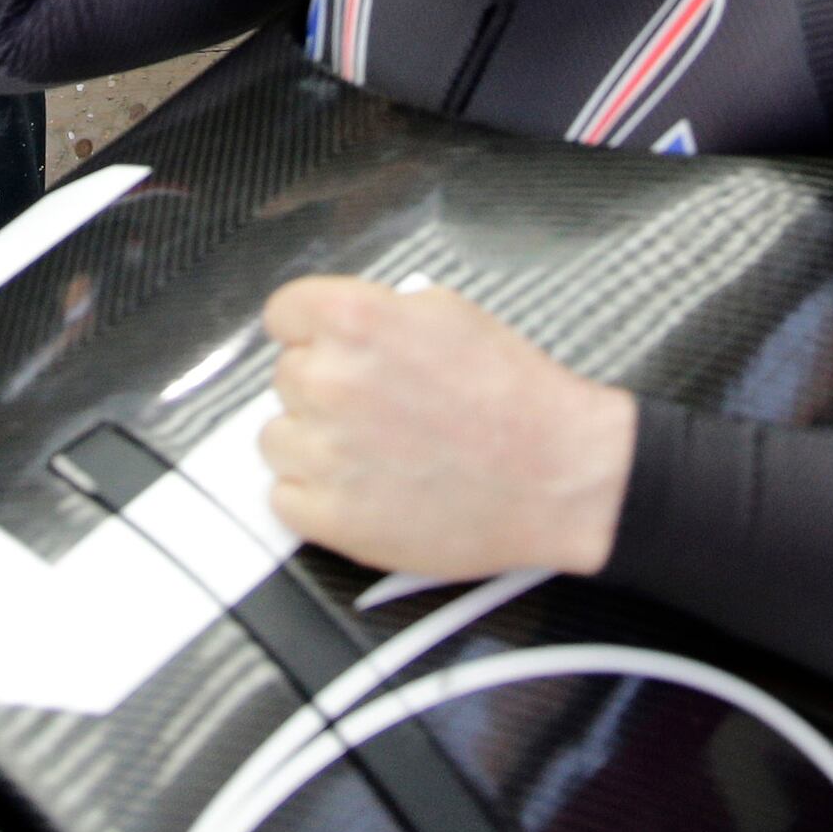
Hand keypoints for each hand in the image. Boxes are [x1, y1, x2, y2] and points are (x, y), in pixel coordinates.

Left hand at [259, 277, 633, 580]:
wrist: (555, 475)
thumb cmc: (514, 396)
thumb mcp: (450, 314)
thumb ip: (381, 313)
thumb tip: (342, 325)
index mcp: (355, 322)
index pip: (283, 313)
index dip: (309, 330)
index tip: (325, 345)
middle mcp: (329, 382)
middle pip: (286, 376)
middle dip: (325, 386)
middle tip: (378, 404)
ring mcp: (324, 454)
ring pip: (277, 438)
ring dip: (314, 442)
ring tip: (373, 450)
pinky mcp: (329, 517)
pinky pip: (284, 497)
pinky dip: (316, 496)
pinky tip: (364, 487)